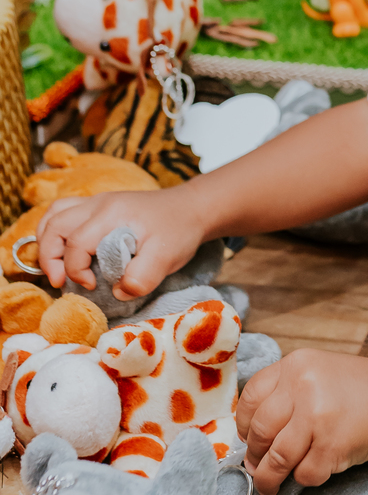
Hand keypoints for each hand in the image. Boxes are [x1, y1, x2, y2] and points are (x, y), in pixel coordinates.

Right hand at [35, 189, 203, 299]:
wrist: (192, 208)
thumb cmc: (179, 231)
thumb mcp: (167, 257)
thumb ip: (142, 278)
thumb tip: (117, 292)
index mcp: (112, 214)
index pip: (76, 243)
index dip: (76, 270)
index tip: (92, 286)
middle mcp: (99, 203)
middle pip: (54, 225)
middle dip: (49, 256)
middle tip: (59, 281)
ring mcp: (97, 202)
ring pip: (54, 215)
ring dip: (47, 241)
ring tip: (55, 266)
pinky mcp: (100, 206)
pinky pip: (63, 212)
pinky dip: (55, 231)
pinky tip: (65, 250)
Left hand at [236, 350, 367, 494]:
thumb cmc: (350, 389)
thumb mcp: (313, 372)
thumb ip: (282, 392)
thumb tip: (248, 437)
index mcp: (295, 365)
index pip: (250, 399)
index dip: (243, 425)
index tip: (248, 438)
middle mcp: (303, 387)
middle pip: (259, 432)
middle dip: (254, 456)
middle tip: (257, 466)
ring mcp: (318, 418)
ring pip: (276, 459)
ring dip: (268, 478)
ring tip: (269, 485)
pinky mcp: (333, 446)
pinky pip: (304, 474)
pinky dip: (303, 478)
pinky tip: (311, 470)